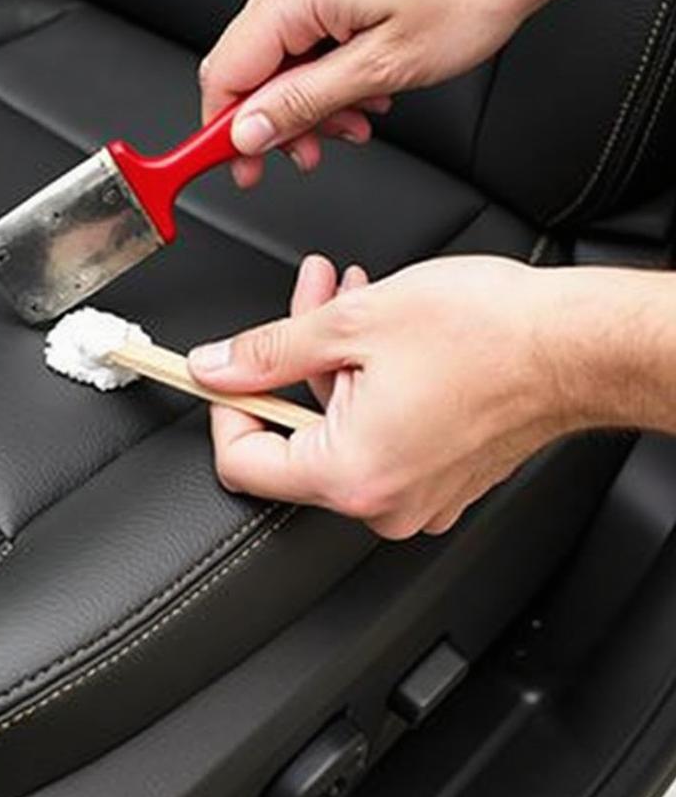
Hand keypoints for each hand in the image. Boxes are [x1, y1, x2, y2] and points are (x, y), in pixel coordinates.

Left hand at [188, 254, 581, 538]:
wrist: (578, 344)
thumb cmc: (490, 334)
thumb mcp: (353, 324)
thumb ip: (268, 351)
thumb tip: (217, 367)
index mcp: (349, 474)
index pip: (241, 462)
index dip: (225, 406)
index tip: (228, 368)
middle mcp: (381, 500)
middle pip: (295, 432)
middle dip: (292, 357)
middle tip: (307, 297)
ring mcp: (415, 494)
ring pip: (338, 424)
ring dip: (334, 357)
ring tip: (349, 296)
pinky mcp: (440, 477)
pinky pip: (377, 432)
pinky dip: (368, 383)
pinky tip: (380, 331)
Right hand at [200, 0, 546, 186]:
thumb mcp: (379, 69)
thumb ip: (302, 105)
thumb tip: (248, 133)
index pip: (227, 72)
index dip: (221, 130)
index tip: (229, 166)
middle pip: (248, 68)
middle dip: (276, 121)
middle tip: (305, 156)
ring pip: (278, 61)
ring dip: (307, 104)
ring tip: (351, 123)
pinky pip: (302, 40)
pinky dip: (323, 77)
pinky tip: (357, 94)